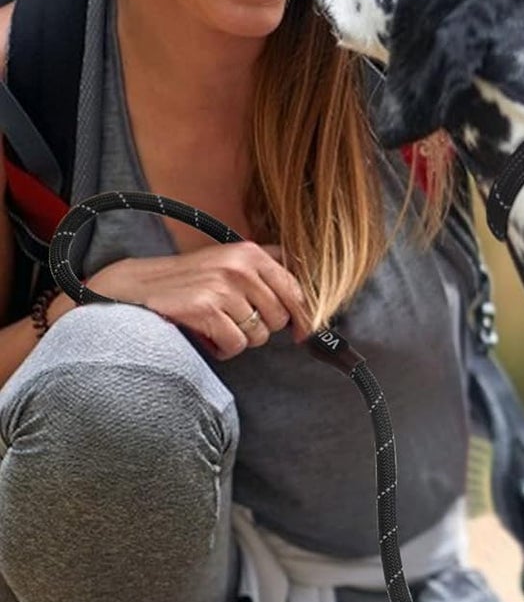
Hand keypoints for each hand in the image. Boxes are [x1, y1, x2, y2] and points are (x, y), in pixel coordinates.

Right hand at [86, 243, 308, 359]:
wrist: (135, 288)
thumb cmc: (189, 281)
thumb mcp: (230, 262)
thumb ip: (268, 271)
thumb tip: (308, 298)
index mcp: (251, 253)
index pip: (296, 291)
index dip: (303, 317)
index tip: (302, 331)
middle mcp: (240, 267)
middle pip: (279, 317)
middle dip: (261, 327)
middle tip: (236, 321)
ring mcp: (222, 287)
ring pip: (258, 335)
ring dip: (240, 338)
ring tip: (217, 325)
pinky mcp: (206, 309)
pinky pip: (236, 345)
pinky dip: (223, 348)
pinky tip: (207, 335)